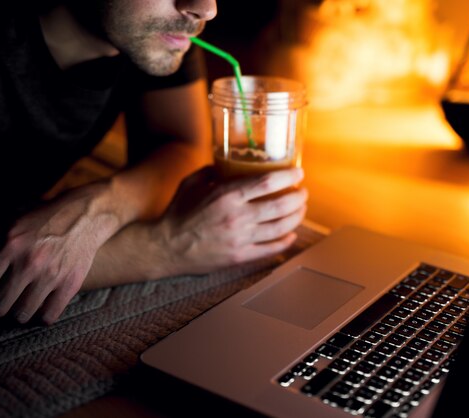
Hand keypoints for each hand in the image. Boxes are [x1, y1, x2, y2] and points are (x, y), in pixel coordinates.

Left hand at [0, 183, 121, 324]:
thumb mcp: (16, 221)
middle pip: (0, 305)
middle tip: (4, 304)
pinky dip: (43, 318)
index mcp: (11, 246)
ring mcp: (51, 275)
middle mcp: (29, 263)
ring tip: (22, 310)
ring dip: (20, 315)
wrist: (85, 217)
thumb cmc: (48, 218)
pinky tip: (42, 313)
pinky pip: (49, 315)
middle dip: (0, 307)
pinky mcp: (70, 284)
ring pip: (23, 314)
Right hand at [151, 165, 307, 275]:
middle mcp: (238, 217)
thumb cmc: (178, 213)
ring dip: (297, 217)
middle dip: (299, 197)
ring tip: (301, 210)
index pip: (268, 183)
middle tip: (303, 193)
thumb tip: (229, 164)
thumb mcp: (193, 183)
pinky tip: (291, 235)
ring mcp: (241, 239)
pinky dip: (286, 241)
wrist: (166, 247)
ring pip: (282, 227)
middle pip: (281, 205)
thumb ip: (213, 171)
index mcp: (227, 196)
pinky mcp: (240, 256)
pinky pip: (271, 249)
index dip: (289, 176)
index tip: (298, 173)